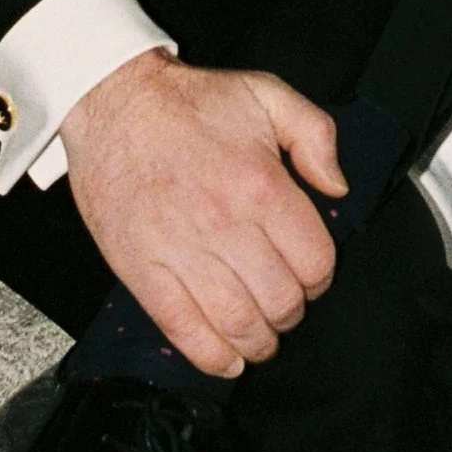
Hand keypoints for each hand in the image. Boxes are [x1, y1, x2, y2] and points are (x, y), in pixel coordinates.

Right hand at [59, 51, 345, 377]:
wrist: (113, 100)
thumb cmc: (188, 101)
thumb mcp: (267, 93)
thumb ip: (316, 136)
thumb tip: (338, 188)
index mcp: (262, 184)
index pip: (315, 261)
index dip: (320, 277)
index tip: (310, 275)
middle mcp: (226, 223)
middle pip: (281, 300)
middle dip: (291, 312)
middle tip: (284, 305)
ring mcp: (181, 250)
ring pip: (238, 324)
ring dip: (258, 341)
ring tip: (260, 336)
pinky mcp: (142, 269)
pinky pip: (184, 330)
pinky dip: (212, 356)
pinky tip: (227, 358)